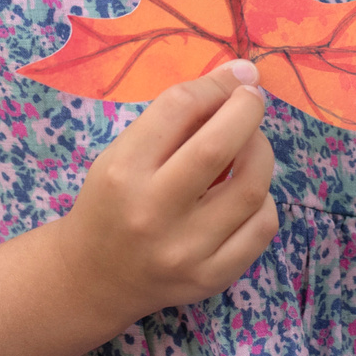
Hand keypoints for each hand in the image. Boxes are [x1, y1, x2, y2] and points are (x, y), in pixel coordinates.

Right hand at [53, 61, 279, 329]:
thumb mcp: (124, 153)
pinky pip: (263, 227)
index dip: (218, 84)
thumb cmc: (112, 203)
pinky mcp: (211, 278)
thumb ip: (177, 116)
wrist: (93, 280)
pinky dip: (263, 200)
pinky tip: (245, 195)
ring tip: (249, 147)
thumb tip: (243, 75)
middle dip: (248, 110)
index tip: (239, 77)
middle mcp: (152, 212)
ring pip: (252, 188)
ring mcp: (185, 251)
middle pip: (219, 146)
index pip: (179, 107)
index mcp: (123, 171)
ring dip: (260, 154)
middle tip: (252, 100)